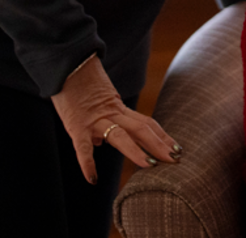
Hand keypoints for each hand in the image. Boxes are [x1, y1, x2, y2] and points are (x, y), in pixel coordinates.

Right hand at [50, 55, 180, 183]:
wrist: (68, 65)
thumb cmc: (82, 84)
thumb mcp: (98, 102)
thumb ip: (101, 121)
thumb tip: (98, 143)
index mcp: (119, 108)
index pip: (146, 123)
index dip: (162, 136)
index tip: (176, 148)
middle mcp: (112, 113)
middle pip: (141, 129)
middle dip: (159, 144)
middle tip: (175, 159)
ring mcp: (95, 120)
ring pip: (120, 136)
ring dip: (136, 151)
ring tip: (150, 166)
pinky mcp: (76, 126)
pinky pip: (82, 148)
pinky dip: (87, 164)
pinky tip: (92, 179)